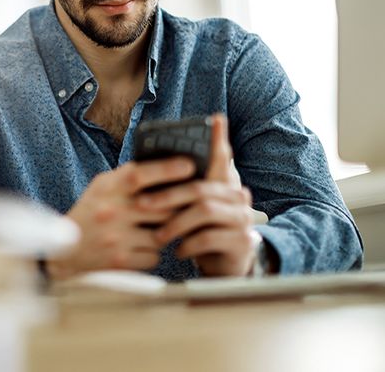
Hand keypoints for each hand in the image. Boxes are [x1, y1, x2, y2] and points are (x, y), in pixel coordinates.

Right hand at [49, 155, 199, 280]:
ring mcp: (115, 238)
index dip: (166, 169)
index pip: (139, 174)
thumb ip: (128, 177)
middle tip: (182, 206)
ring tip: (151, 229)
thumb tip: (168, 166)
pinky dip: (151, 252)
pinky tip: (139, 247)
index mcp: (106, 188)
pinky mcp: (119, 261)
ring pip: (161, 234)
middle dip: (175, 208)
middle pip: (161, 207)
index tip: (189, 166)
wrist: (65, 251)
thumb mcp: (102, 187)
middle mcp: (111, 212)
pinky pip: (153, 256)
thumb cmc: (91, 213)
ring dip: (163, 233)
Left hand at [141, 114, 258, 276]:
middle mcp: (238, 197)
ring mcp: (242, 219)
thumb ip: (180, 185)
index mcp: (225, 183)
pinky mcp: (241, 242)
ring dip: (175, 223)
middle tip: (142, 205)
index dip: (218, 139)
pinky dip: (188, 244)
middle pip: (199, 188)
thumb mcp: (190, 207)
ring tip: (158, 235)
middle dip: (167, 196)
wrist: (225, 265)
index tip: (215, 119)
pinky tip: (177, 250)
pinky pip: (209, 238)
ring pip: (204, 211)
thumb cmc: (201, 230)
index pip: (221, 157)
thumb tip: (151, 161)